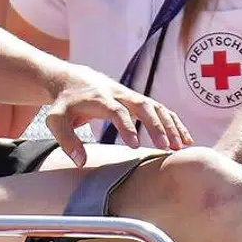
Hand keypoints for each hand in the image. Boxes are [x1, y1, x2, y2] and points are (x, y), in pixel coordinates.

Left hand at [45, 66, 192, 165]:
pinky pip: (161, 109)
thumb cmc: (65, 104)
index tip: (135, 146)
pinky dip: (174, 122)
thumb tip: (80, 162)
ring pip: (156, 106)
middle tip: (166, 148)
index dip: (126, 127)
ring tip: (181, 146)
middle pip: (143, 105)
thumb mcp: (56, 120)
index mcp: (99, 98)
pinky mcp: (138, 100)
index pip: (116, 110)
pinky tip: (185, 139)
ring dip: (170, 125)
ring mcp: (131, 95)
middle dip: (156, 125)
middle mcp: (119, 94)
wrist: (74, 79)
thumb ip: (66, 140)